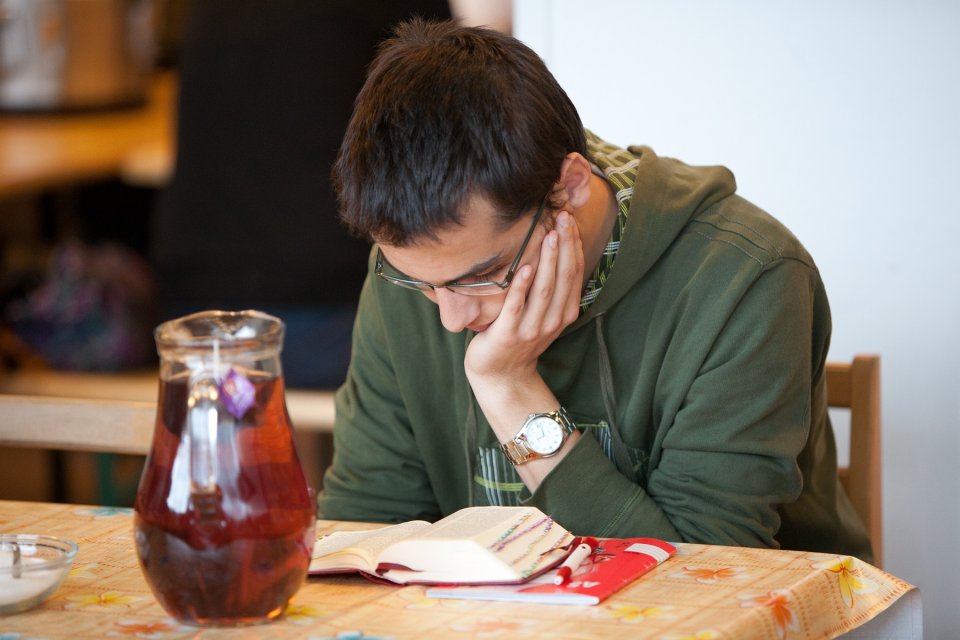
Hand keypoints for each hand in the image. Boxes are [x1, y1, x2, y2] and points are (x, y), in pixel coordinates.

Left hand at [464, 210, 583, 393]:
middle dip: (564, 245)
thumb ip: (552, 289)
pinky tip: (525, 267)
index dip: (574, 245)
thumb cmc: (520, 337)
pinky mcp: (509, 335)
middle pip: (563, 277)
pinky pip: (517, 307)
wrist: (502, 375)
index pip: (574, 273)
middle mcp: (553, 320)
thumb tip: (555, 248)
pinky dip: (522, 287)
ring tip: (549, 235)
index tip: (569, 219)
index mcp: (565, 312)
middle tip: (561, 217)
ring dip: (548, 261)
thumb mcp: (544, 314)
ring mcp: (531, 329)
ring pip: (544, 290)